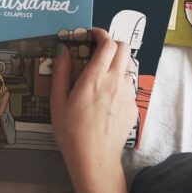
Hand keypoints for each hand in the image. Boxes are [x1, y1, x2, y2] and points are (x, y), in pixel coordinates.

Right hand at [51, 28, 137, 174]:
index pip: (108, 44)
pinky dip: (120, 82)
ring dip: (117, 63)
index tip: (92, 35)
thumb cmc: (71, 131)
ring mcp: (127, 94)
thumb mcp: (57, 101)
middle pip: (124, 48)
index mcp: (95, 77)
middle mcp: (115, 81)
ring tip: (102, 75)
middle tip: (98, 51)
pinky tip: (107, 97)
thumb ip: (61, 72)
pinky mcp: (133, 107)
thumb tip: (63, 51)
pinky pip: (129, 86)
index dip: (101, 34)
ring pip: (128, 67)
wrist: (94, 158)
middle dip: (112, 44)